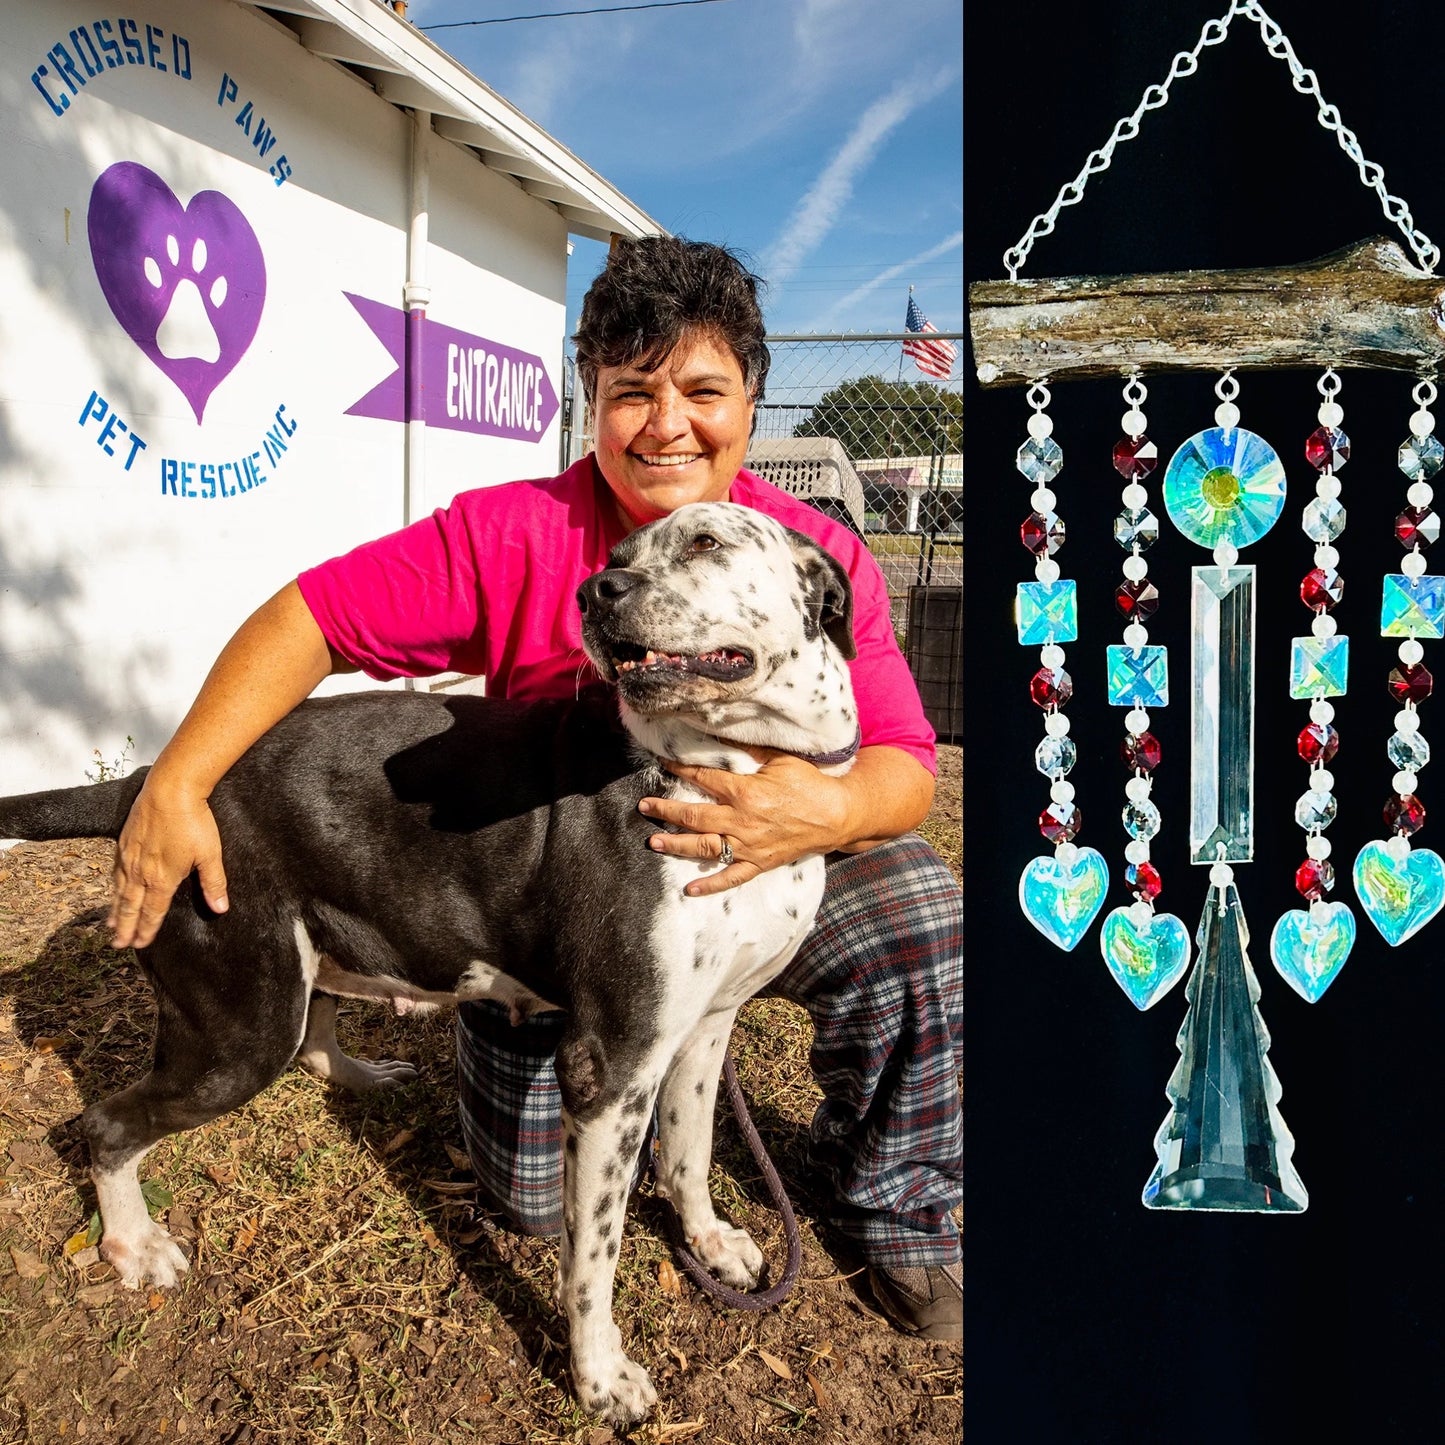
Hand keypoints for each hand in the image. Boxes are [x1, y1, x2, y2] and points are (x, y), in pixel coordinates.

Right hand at [108, 778, 228, 949]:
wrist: (171, 790)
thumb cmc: (194, 821)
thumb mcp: (210, 855)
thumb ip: (213, 883)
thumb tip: (220, 908)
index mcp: (162, 878)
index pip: (153, 911)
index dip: (147, 929)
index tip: (141, 944)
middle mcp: (141, 872)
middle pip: (131, 906)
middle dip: (125, 927)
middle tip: (118, 944)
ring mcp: (129, 856)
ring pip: (119, 890)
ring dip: (115, 910)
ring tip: (110, 926)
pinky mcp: (124, 841)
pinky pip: (115, 871)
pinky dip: (112, 886)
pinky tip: (113, 889)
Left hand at [638, 749, 847, 896]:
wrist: (837, 815)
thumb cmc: (810, 784)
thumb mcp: (780, 760)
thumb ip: (750, 752)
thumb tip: (723, 736)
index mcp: (745, 792)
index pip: (703, 779)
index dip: (680, 769)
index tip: (663, 763)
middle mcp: (741, 821)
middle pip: (694, 816)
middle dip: (666, 810)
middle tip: (644, 806)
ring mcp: (749, 845)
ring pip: (705, 847)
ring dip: (676, 845)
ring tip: (653, 841)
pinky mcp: (759, 863)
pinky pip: (731, 877)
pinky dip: (710, 885)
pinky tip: (689, 889)